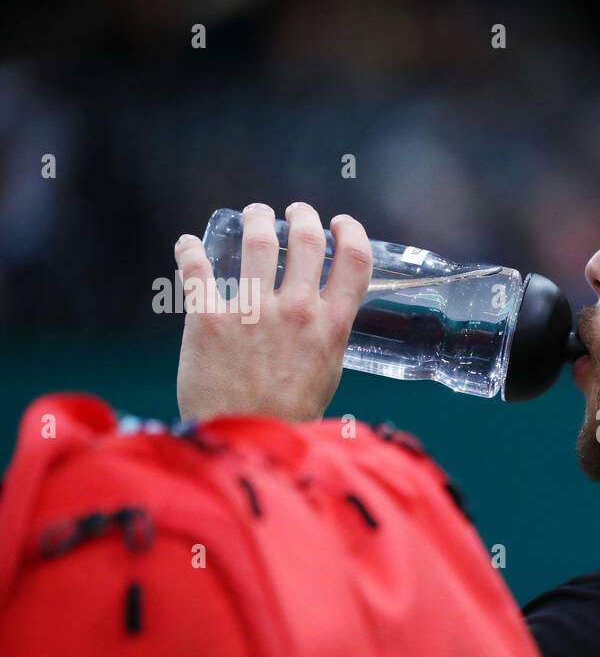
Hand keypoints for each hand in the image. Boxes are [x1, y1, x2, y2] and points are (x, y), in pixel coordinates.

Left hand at [173, 202, 372, 422]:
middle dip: (301, 216)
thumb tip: (322, 319)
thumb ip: (326, 340)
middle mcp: (297, 311)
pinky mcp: (209, 318)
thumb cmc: (290, 418)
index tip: (340, 224)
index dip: (350, 232)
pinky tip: (188, 244)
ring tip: (253, 216)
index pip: (354, 260)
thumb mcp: (327, 376)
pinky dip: (190, 250)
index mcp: (331, 327)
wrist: (247, 443)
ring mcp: (252, 311)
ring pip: (257, 241)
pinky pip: (197, 268)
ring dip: (255, 220)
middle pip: (306, 240)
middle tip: (293, 213)